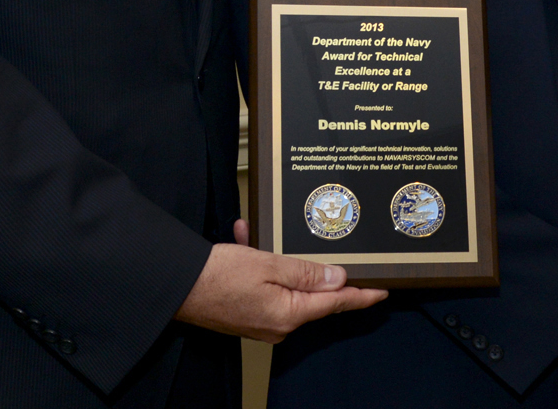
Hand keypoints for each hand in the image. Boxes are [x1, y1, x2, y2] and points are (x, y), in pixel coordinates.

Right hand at [173, 219, 386, 342]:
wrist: (174, 285)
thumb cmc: (217, 275)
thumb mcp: (268, 265)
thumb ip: (307, 272)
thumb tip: (338, 278)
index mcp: (289, 314)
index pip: (336, 302)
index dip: (361, 295)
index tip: (383, 290)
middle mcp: (278, 324)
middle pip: (313, 294)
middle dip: (314, 265)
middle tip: (328, 243)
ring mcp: (261, 320)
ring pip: (286, 283)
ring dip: (280, 258)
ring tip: (265, 234)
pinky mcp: (246, 312)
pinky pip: (264, 285)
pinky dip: (260, 262)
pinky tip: (247, 238)